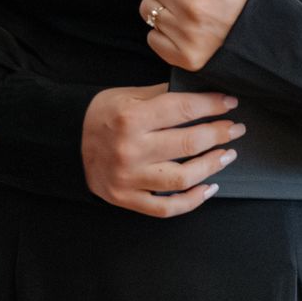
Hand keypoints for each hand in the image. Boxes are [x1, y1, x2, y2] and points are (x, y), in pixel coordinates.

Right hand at [79, 83, 244, 216]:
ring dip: (212, 165)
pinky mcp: (127, 199)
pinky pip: (167, 207)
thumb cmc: (101, 115)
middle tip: (236, 128)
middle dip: (220, 133)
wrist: (65, 141)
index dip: (212, 105)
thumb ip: (161, 96)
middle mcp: (131, 149)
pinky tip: (210, 188)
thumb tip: (201, 94)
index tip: (231, 103)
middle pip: (189, 143)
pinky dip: (193, 201)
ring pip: (183, 177)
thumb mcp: (126, 96)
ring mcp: (129, 178)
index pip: (183, 109)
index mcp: (132, 117)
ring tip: (228, 155)